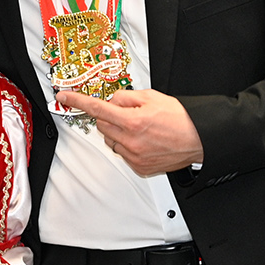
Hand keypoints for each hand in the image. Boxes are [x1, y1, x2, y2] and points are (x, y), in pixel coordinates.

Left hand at [55, 88, 203, 176]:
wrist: (199, 139)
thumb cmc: (181, 119)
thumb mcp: (153, 97)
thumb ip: (127, 97)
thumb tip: (112, 101)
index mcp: (132, 121)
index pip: (97, 108)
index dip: (77, 101)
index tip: (64, 97)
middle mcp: (130, 141)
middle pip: (102, 125)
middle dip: (109, 117)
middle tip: (127, 113)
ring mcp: (134, 156)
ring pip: (110, 140)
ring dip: (118, 132)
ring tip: (140, 128)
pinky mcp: (138, 167)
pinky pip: (122, 152)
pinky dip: (127, 145)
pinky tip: (144, 140)